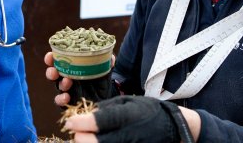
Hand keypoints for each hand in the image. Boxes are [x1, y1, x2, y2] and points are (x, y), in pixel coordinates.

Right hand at [45, 52, 114, 106]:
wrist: (105, 94)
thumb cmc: (100, 77)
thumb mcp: (103, 68)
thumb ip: (106, 62)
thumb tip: (110, 57)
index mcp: (71, 65)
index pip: (57, 60)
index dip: (51, 57)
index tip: (51, 55)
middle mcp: (66, 76)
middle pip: (53, 73)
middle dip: (51, 71)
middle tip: (55, 71)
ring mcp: (67, 89)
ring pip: (57, 86)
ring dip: (60, 84)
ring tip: (67, 82)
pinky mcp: (69, 101)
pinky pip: (60, 101)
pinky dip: (61, 99)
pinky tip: (67, 97)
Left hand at [63, 96, 196, 142]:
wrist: (172, 129)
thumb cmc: (148, 112)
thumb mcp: (129, 102)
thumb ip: (106, 109)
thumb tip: (83, 116)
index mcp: (128, 116)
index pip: (100, 121)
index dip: (80, 122)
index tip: (69, 121)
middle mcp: (128, 135)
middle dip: (80, 137)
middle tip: (76, 132)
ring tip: (85, 138)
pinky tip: (96, 142)